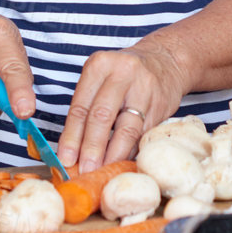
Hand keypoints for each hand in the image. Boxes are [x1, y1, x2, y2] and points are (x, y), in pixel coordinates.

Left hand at [57, 40, 189, 173]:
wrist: (165, 61)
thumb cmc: (124, 75)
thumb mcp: (102, 78)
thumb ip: (87, 108)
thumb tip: (73, 151)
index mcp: (100, 65)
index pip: (80, 106)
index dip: (71, 137)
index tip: (66, 159)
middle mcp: (122, 73)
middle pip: (101, 116)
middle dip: (91, 148)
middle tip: (84, 170)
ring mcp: (144, 88)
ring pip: (126, 129)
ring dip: (112, 155)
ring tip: (103, 171)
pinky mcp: (161, 105)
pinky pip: (142, 134)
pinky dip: (130, 151)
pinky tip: (121, 162)